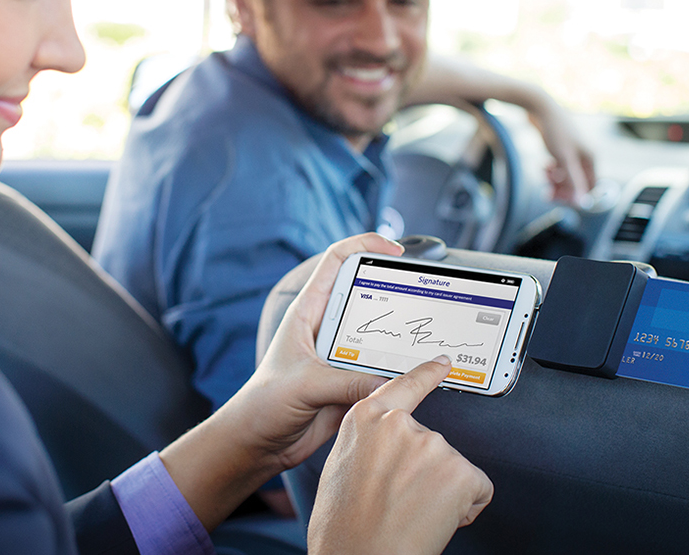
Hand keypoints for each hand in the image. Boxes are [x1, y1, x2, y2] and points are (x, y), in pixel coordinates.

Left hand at [159, 232, 402, 529]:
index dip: (364, 245)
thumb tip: (390, 382)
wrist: (258, 443)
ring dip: (402, 337)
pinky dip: (401, 371)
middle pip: (367, 296)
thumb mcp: (304, 385)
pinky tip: (421, 374)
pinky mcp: (352, 382)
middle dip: (396, 291)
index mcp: (309, 313)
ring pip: (380, 336)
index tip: (394, 249)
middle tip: (425, 296)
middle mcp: (328, 329)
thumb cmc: (264, 404)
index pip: (336, 262)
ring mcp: (342, 355)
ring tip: (431, 336)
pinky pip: (382, 370)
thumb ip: (346, 382)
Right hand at [308, 357, 492, 554]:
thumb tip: (385, 452)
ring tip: (410, 514)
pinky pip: (476, 490)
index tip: (444, 362)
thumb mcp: (342, 468)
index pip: (404, 386)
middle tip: (399, 502)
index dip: (427, 374)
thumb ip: (369, 445)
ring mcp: (432, 445)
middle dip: (426, 473)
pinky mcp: (459, 471)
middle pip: (431, 443)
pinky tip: (434, 520)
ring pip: (453, 469)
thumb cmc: (343, 528)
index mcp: (366, 418)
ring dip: (443, 493)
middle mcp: (400, 423)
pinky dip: (463, 509)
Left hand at [527, 98, 595, 203]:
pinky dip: (551, 171)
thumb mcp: (564, 159)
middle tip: (546, 193)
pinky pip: (559, 168)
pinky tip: (543, 166)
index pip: (588, 187)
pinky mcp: (561, 149)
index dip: (574, 196)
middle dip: (562, 189)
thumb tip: (582, 203)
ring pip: (566, 176)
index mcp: (591, 158)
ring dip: (554, 180)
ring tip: (543, 173)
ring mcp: (573, 152)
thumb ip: (574, 182)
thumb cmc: (555, 132)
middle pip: (576, 183)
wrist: (541, 108)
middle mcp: (585, 156)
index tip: (557, 199)